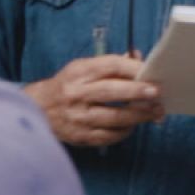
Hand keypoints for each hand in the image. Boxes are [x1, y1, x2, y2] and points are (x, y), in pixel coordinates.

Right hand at [25, 55, 164, 146]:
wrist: (37, 109)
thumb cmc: (67, 87)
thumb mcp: (82, 69)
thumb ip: (110, 65)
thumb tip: (138, 59)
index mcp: (77, 73)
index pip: (110, 66)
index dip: (133, 68)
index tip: (150, 71)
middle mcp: (75, 95)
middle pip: (112, 92)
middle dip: (138, 92)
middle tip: (157, 93)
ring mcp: (77, 117)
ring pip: (115, 117)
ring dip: (139, 115)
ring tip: (155, 112)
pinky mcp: (80, 136)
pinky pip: (110, 136)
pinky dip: (125, 131)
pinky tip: (133, 125)